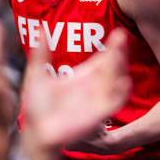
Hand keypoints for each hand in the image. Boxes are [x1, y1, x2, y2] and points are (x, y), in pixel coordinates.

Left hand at [22, 29, 130, 153]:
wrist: (36, 131)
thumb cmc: (37, 107)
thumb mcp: (37, 74)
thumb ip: (42, 53)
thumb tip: (41, 28)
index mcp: (83, 77)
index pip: (103, 59)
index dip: (112, 47)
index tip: (117, 33)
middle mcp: (94, 87)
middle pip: (113, 66)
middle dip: (119, 52)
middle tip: (120, 37)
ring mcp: (98, 100)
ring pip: (117, 81)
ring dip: (121, 68)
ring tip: (119, 53)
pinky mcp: (99, 114)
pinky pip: (116, 102)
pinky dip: (122, 92)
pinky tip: (124, 80)